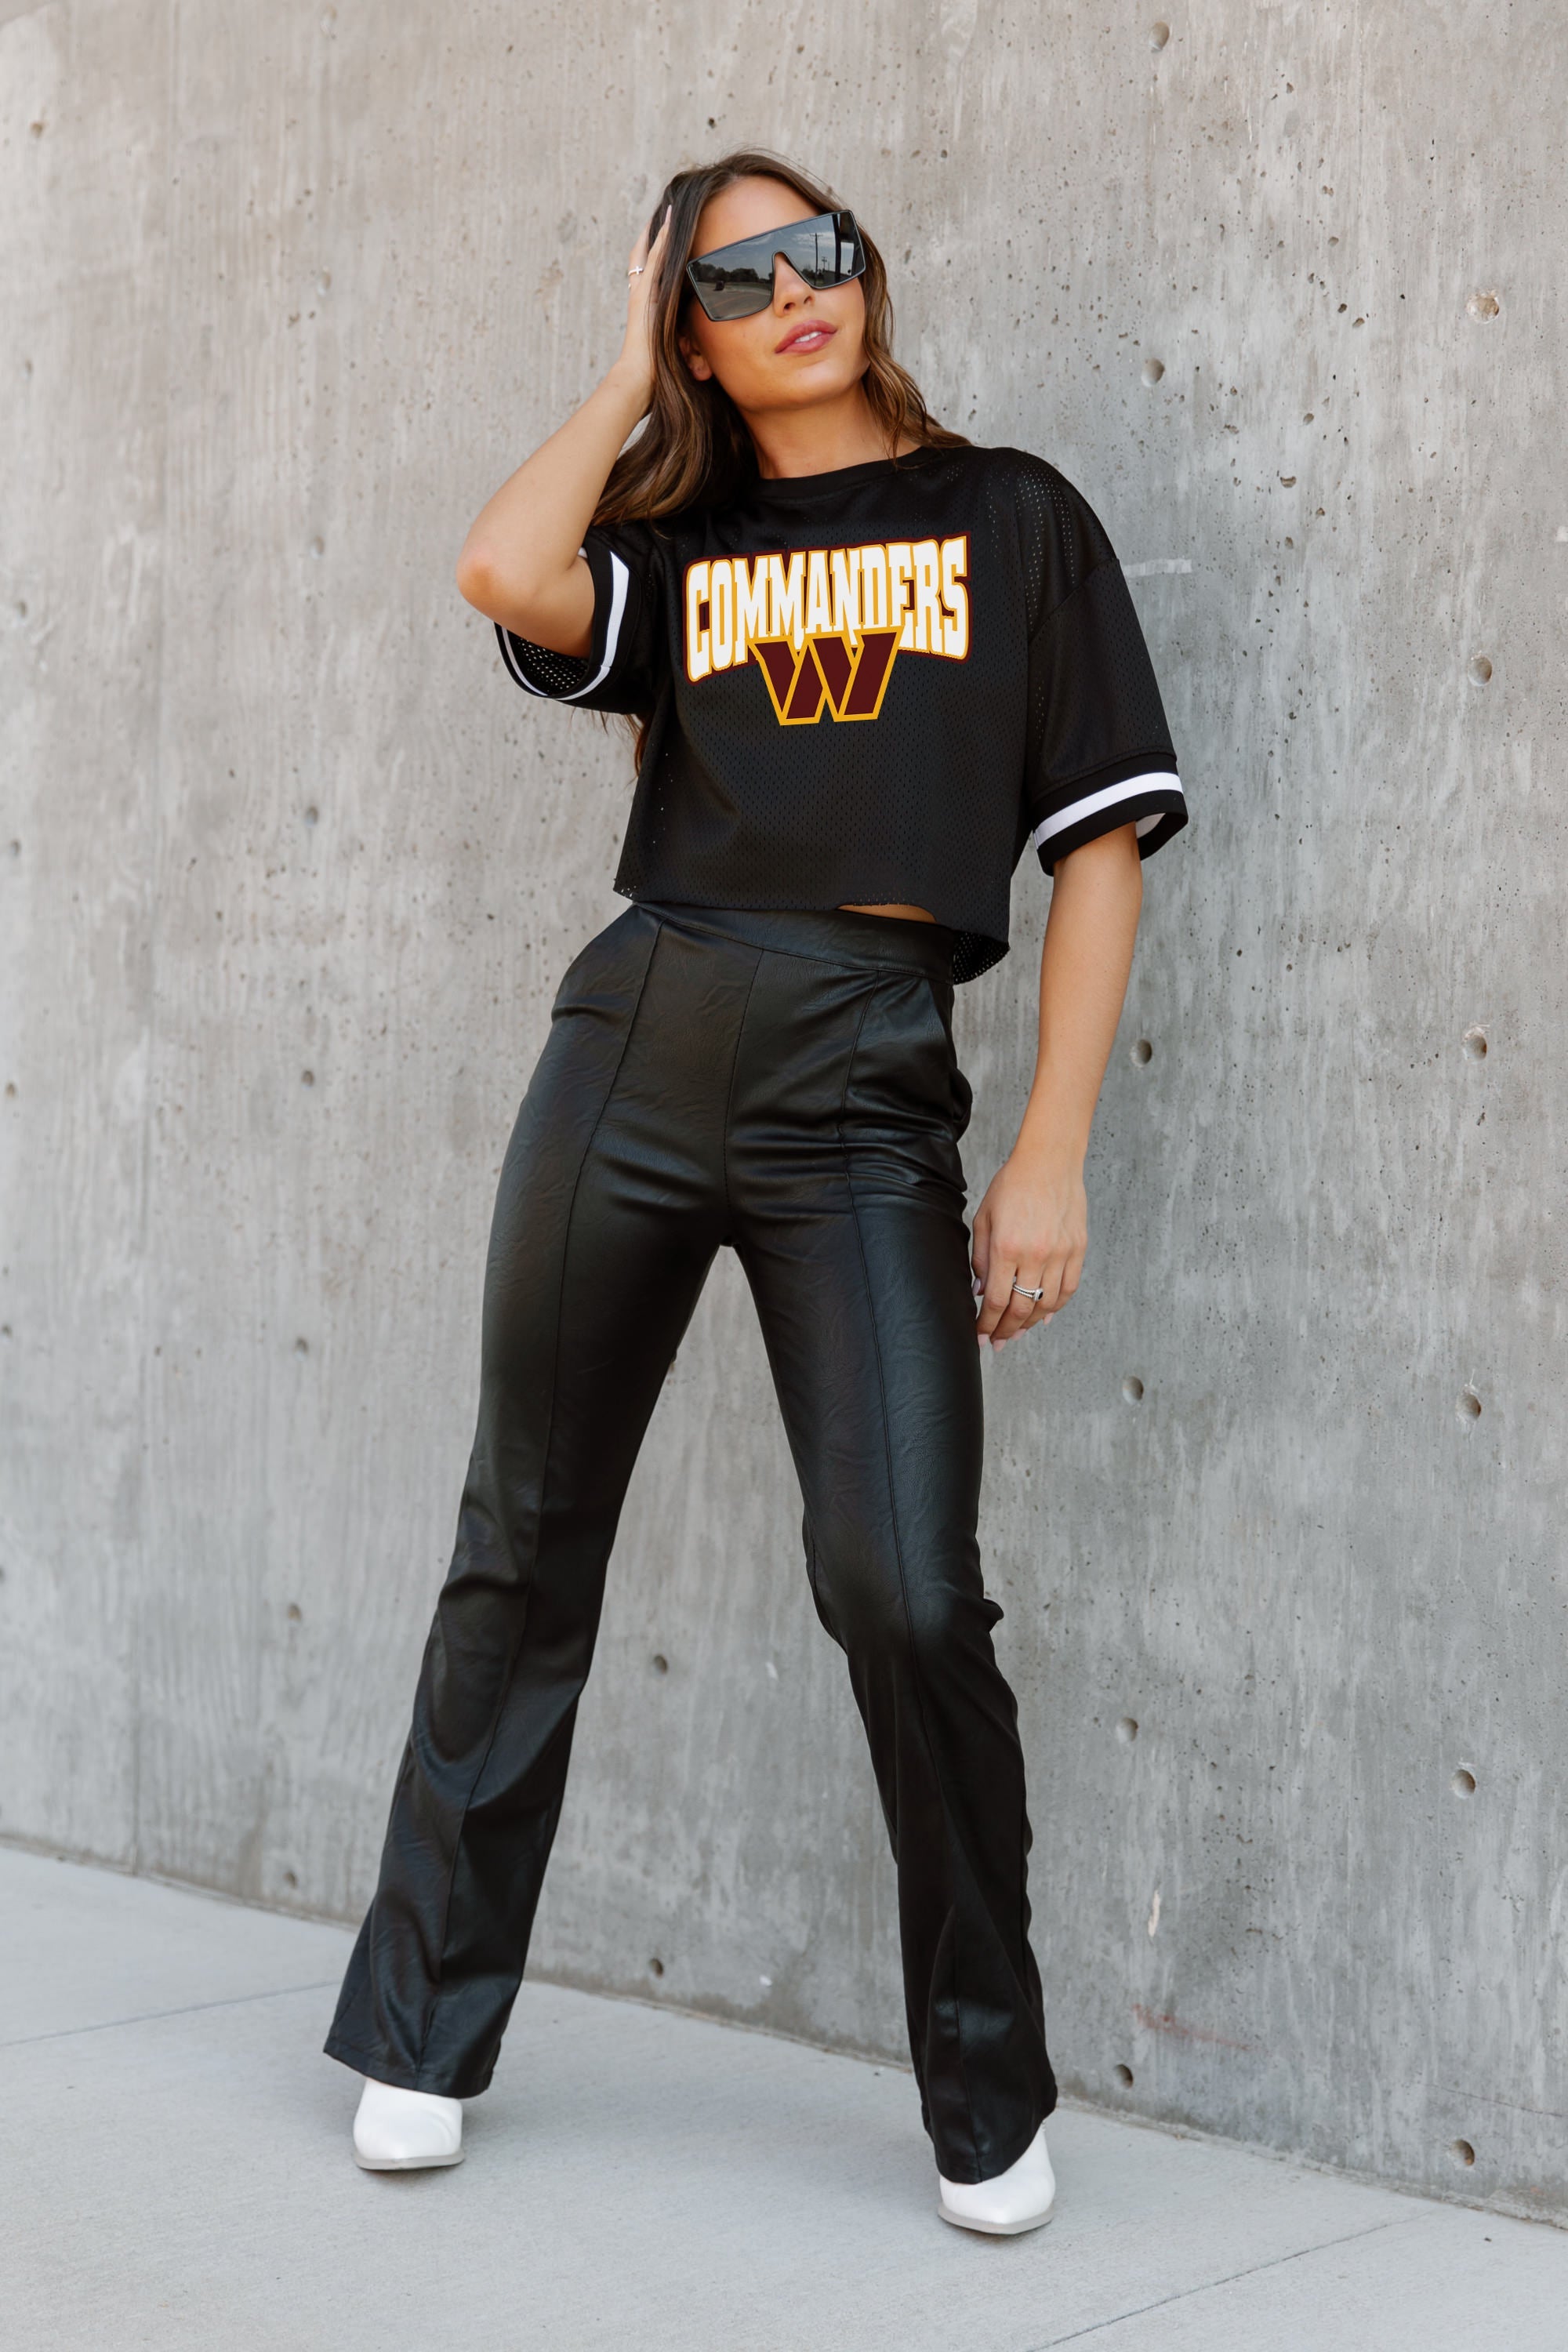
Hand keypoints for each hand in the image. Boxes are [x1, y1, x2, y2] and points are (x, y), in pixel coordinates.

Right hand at [617, 207, 671, 396]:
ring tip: (667, 210)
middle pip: (643, 259)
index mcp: (644, 309)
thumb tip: (699, 355)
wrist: (637, 379)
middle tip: (663, 215)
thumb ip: (680, 344)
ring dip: (657, 233)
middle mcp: (639, 296)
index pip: (649, 276)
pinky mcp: (643, 294)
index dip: (655, 257)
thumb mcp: (670, 353)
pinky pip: (654, 262)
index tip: (665, 241)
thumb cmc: (652, 375)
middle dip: (651, 237)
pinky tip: (667, 223)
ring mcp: (640, 294)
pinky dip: (660, 242)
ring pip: (648, 255)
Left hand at [970, 1148, 1086, 1349]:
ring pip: (1047, 1305)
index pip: (996, 1301)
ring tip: (1018, 1331)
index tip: (980, 1336)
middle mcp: (1036, 1255)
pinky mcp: (1078, 1250)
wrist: (1049, 1163)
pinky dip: (1055, 1307)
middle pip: (1021, 1309)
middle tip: (997, 1343)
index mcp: (1007, 1248)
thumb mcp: (985, 1219)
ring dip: (1030, 1323)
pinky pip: (1068, 1289)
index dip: (987, 1325)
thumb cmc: (1012, 1186)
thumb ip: (981, 1258)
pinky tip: (1044, 1316)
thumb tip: (981, 1292)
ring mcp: (1061, 1254)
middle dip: (1006, 1331)